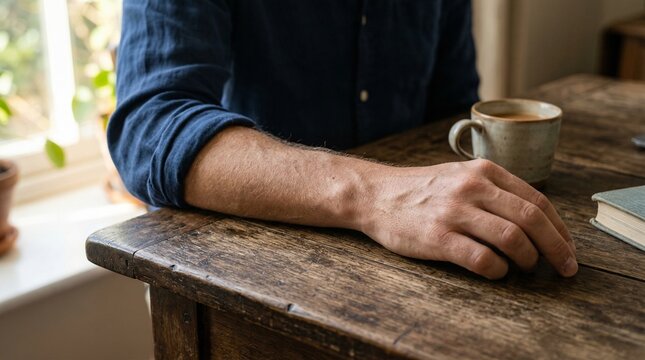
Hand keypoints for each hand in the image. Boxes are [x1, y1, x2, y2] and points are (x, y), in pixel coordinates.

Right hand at [357, 159, 576, 278]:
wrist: (376, 194)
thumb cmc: (421, 189)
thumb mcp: (460, 174)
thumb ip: (494, 189)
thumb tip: (534, 220)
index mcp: (483, 171)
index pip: (537, 200)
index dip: (560, 228)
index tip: (568, 248)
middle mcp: (472, 188)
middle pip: (532, 219)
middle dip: (557, 248)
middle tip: (567, 268)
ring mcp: (455, 212)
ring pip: (513, 239)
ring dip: (529, 260)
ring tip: (527, 269)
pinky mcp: (438, 237)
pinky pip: (483, 259)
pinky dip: (499, 271)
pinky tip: (497, 272)